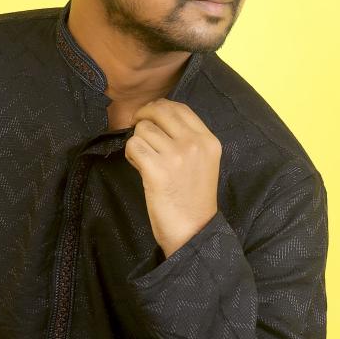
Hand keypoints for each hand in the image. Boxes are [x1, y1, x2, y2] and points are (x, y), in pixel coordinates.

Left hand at [123, 98, 221, 257]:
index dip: (159, 107)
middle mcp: (194, 143)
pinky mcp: (157, 170)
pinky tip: (139, 167)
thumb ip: (187, 139)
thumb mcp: (203, 162)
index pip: (180, 108)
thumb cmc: (194, 200)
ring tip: (145, 160)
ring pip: (143, 129)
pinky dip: (131, 155)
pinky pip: (134, 146)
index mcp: (208, 140)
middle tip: (138, 132)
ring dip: (138, 142)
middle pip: (159, 111)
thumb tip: (156, 118)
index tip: (149, 117)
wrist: (194, 231)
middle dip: (143, 118)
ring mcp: (176, 156)